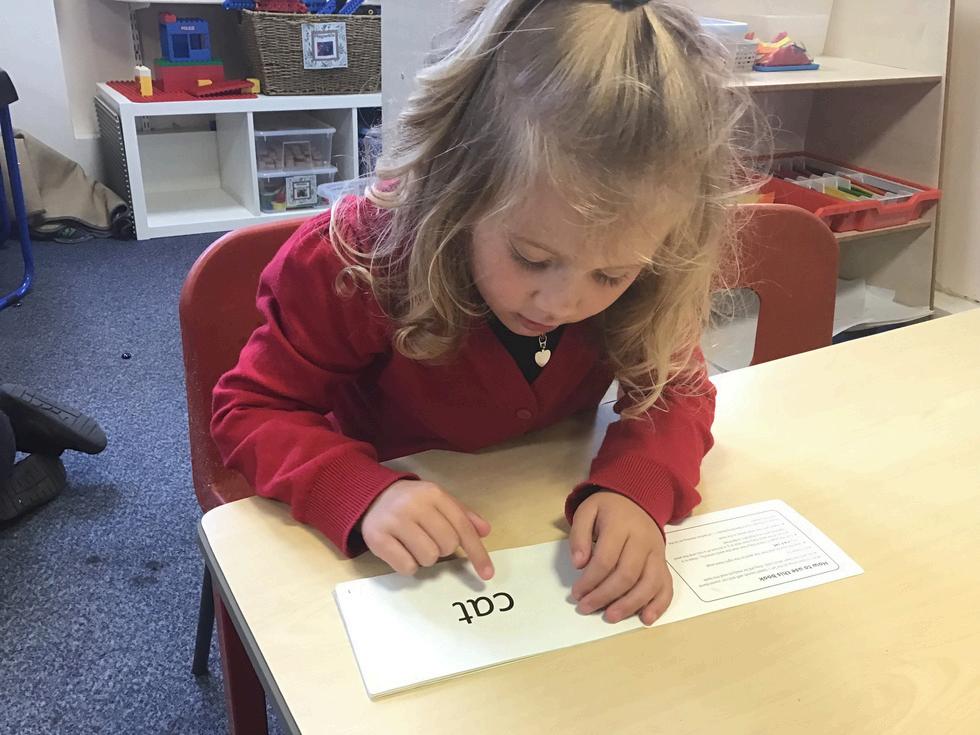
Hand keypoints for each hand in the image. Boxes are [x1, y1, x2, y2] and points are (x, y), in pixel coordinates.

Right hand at [361, 479, 494, 579]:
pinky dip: (408, 565)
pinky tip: (401, 551)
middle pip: (447, 545)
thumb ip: (462, 515)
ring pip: (428, 558)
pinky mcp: (377, 539)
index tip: (487, 573)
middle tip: (430, 538)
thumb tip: (485, 531)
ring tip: (415, 544)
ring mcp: (394, 521)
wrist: (372, 496)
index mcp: (433, 494)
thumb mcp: (438, 500)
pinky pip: (406, 567)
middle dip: (443, 549)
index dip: (477, 553)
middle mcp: (414, 505)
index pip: (463, 527)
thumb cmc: (412, 501)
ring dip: (426, 558)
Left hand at [569, 490, 671, 625]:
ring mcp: (657, 553)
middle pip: (627, 574)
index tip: (577, 593)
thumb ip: (579, 535)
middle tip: (586, 607)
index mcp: (621, 525)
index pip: (606, 559)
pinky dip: (659, 605)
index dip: (590, 580)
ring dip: (630, 604)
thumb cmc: (608, 509)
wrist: (638, 500)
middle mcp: (643, 540)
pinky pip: (666, 586)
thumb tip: (579, 564)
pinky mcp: (664, 563)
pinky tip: (646, 619)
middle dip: (605, 595)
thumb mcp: (587, 511)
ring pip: (649, 583)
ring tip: (611, 617)